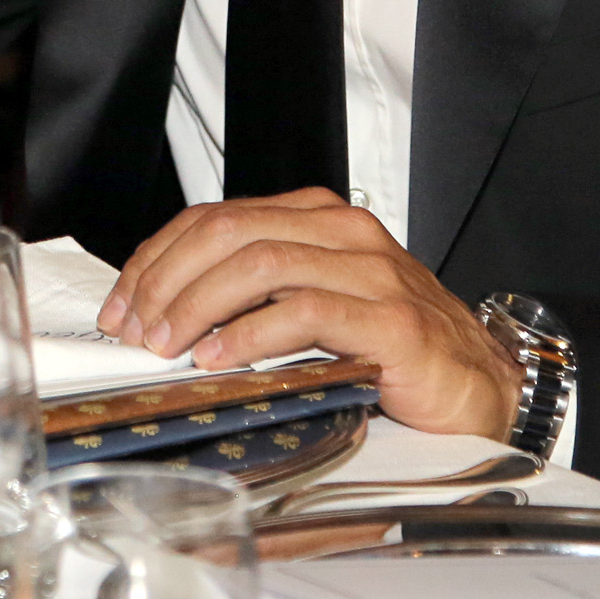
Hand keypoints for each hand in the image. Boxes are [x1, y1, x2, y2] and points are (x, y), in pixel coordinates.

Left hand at [96, 189, 523, 439]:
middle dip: (167, 281)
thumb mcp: (313, 304)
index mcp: (318, 217)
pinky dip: (251, 334)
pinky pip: (305, 312)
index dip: (158, 258)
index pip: (216, 218)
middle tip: (135, 328)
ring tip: (167, 343)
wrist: (477, 381)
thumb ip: (255, 293)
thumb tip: (165, 311)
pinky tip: (220, 357)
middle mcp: (343, 231)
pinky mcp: (391, 318)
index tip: (122, 303)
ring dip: (198, 305)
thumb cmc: (393, 345)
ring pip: (260, 263)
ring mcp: (370, 270)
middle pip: (229, 232)